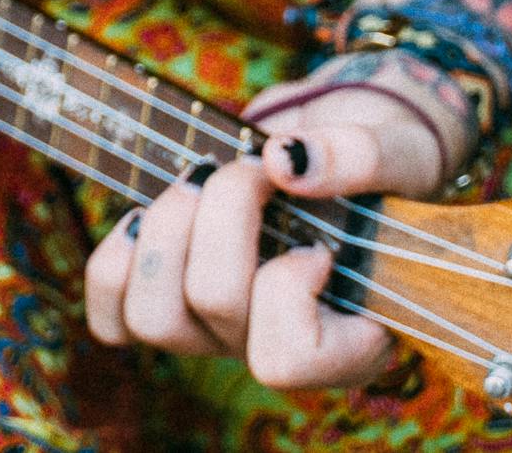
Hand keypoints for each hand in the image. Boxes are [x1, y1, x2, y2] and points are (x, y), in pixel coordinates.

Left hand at [80, 88, 454, 385]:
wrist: (332, 155)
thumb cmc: (381, 167)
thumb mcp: (399, 151)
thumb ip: (363, 157)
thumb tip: (285, 162)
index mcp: (347, 342)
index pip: (285, 360)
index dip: (285, 289)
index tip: (316, 243)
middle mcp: (274, 347)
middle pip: (213, 305)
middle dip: (223, 212)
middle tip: (253, 168)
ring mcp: (218, 336)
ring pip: (152, 317)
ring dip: (168, 227)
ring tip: (199, 180)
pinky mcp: (171, 309)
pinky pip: (112, 317)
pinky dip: (117, 260)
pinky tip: (149, 216)